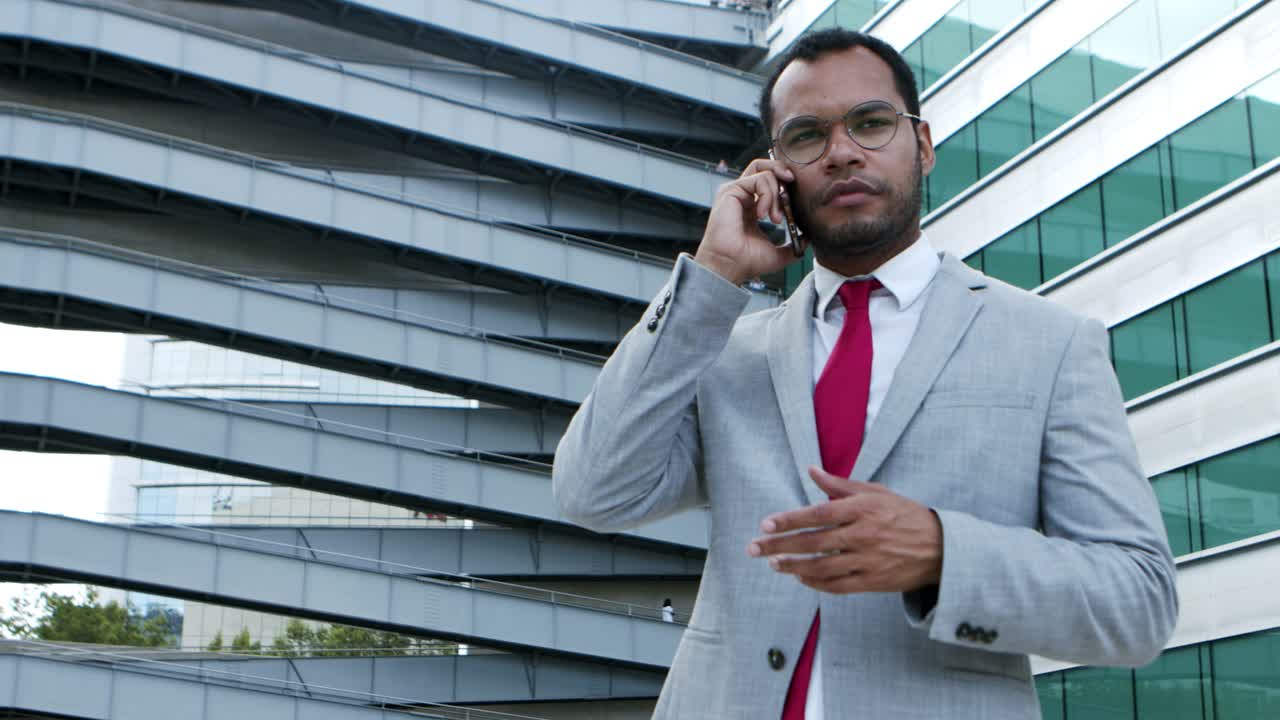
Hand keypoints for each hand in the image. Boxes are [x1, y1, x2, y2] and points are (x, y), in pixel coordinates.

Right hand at [694, 157, 801, 285]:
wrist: (730, 266)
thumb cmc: (746, 261)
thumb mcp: (778, 253)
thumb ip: (794, 244)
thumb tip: (809, 239)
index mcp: (750, 206)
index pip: (769, 181)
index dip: (785, 183)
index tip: (796, 198)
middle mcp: (741, 195)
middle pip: (763, 166)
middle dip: (782, 171)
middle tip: (793, 184)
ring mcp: (735, 191)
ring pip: (764, 171)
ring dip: (777, 193)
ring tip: (775, 218)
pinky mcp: (730, 190)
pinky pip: (759, 180)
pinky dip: (768, 195)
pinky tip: (764, 215)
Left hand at [747, 466, 942, 593]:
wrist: (940, 548)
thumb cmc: (904, 514)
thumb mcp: (875, 492)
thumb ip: (839, 485)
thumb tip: (811, 470)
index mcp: (862, 509)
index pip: (818, 514)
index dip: (789, 520)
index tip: (766, 524)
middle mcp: (862, 535)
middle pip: (812, 543)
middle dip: (779, 546)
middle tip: (754, 548)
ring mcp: (867, 561)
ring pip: (821, 568)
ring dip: (793, 566)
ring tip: (773, 563)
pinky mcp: (872, 582)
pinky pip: (837, 586)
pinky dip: (815, 583)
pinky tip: (800, 577)